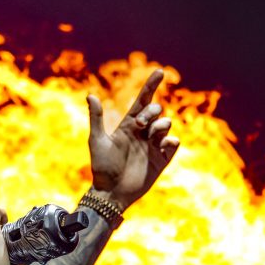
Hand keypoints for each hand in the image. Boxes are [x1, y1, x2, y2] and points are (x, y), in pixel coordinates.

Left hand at [87, 68, 179, 209]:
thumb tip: (90, 95)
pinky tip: (163, 145)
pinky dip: (171, 141)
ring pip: (166, 124)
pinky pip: (174, 143)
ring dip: (161, 125)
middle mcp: (142, 133)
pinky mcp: (161, 159)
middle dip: (152, 112)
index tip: (159, 72)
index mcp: (128, 126)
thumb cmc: (101, 168)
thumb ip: (96, 118)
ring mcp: (153, 146)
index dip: (151, 86)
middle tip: (140, 125)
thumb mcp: (97, 141)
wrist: (112, 193)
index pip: (142, 101)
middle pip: (156, 111)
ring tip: (151, 136)